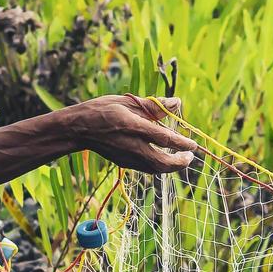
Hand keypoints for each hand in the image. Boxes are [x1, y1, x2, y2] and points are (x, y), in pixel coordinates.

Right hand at [72, 94, 198, 173]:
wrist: (79, 129)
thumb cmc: (102, 110)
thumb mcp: (127, 102)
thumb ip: (154, 105)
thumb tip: (177, 102)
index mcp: (133, 127)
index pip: (164, 138)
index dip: (182, 143)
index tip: (194, 144)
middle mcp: (132, 145)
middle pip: (162, 162)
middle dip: (179, 163)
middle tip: (190, 156)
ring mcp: (127, 157)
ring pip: (155, 169)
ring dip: (171, 167)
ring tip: (181, 159)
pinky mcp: (124, 162)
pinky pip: (146, 168)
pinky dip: (159, 166)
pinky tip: (164, 158)